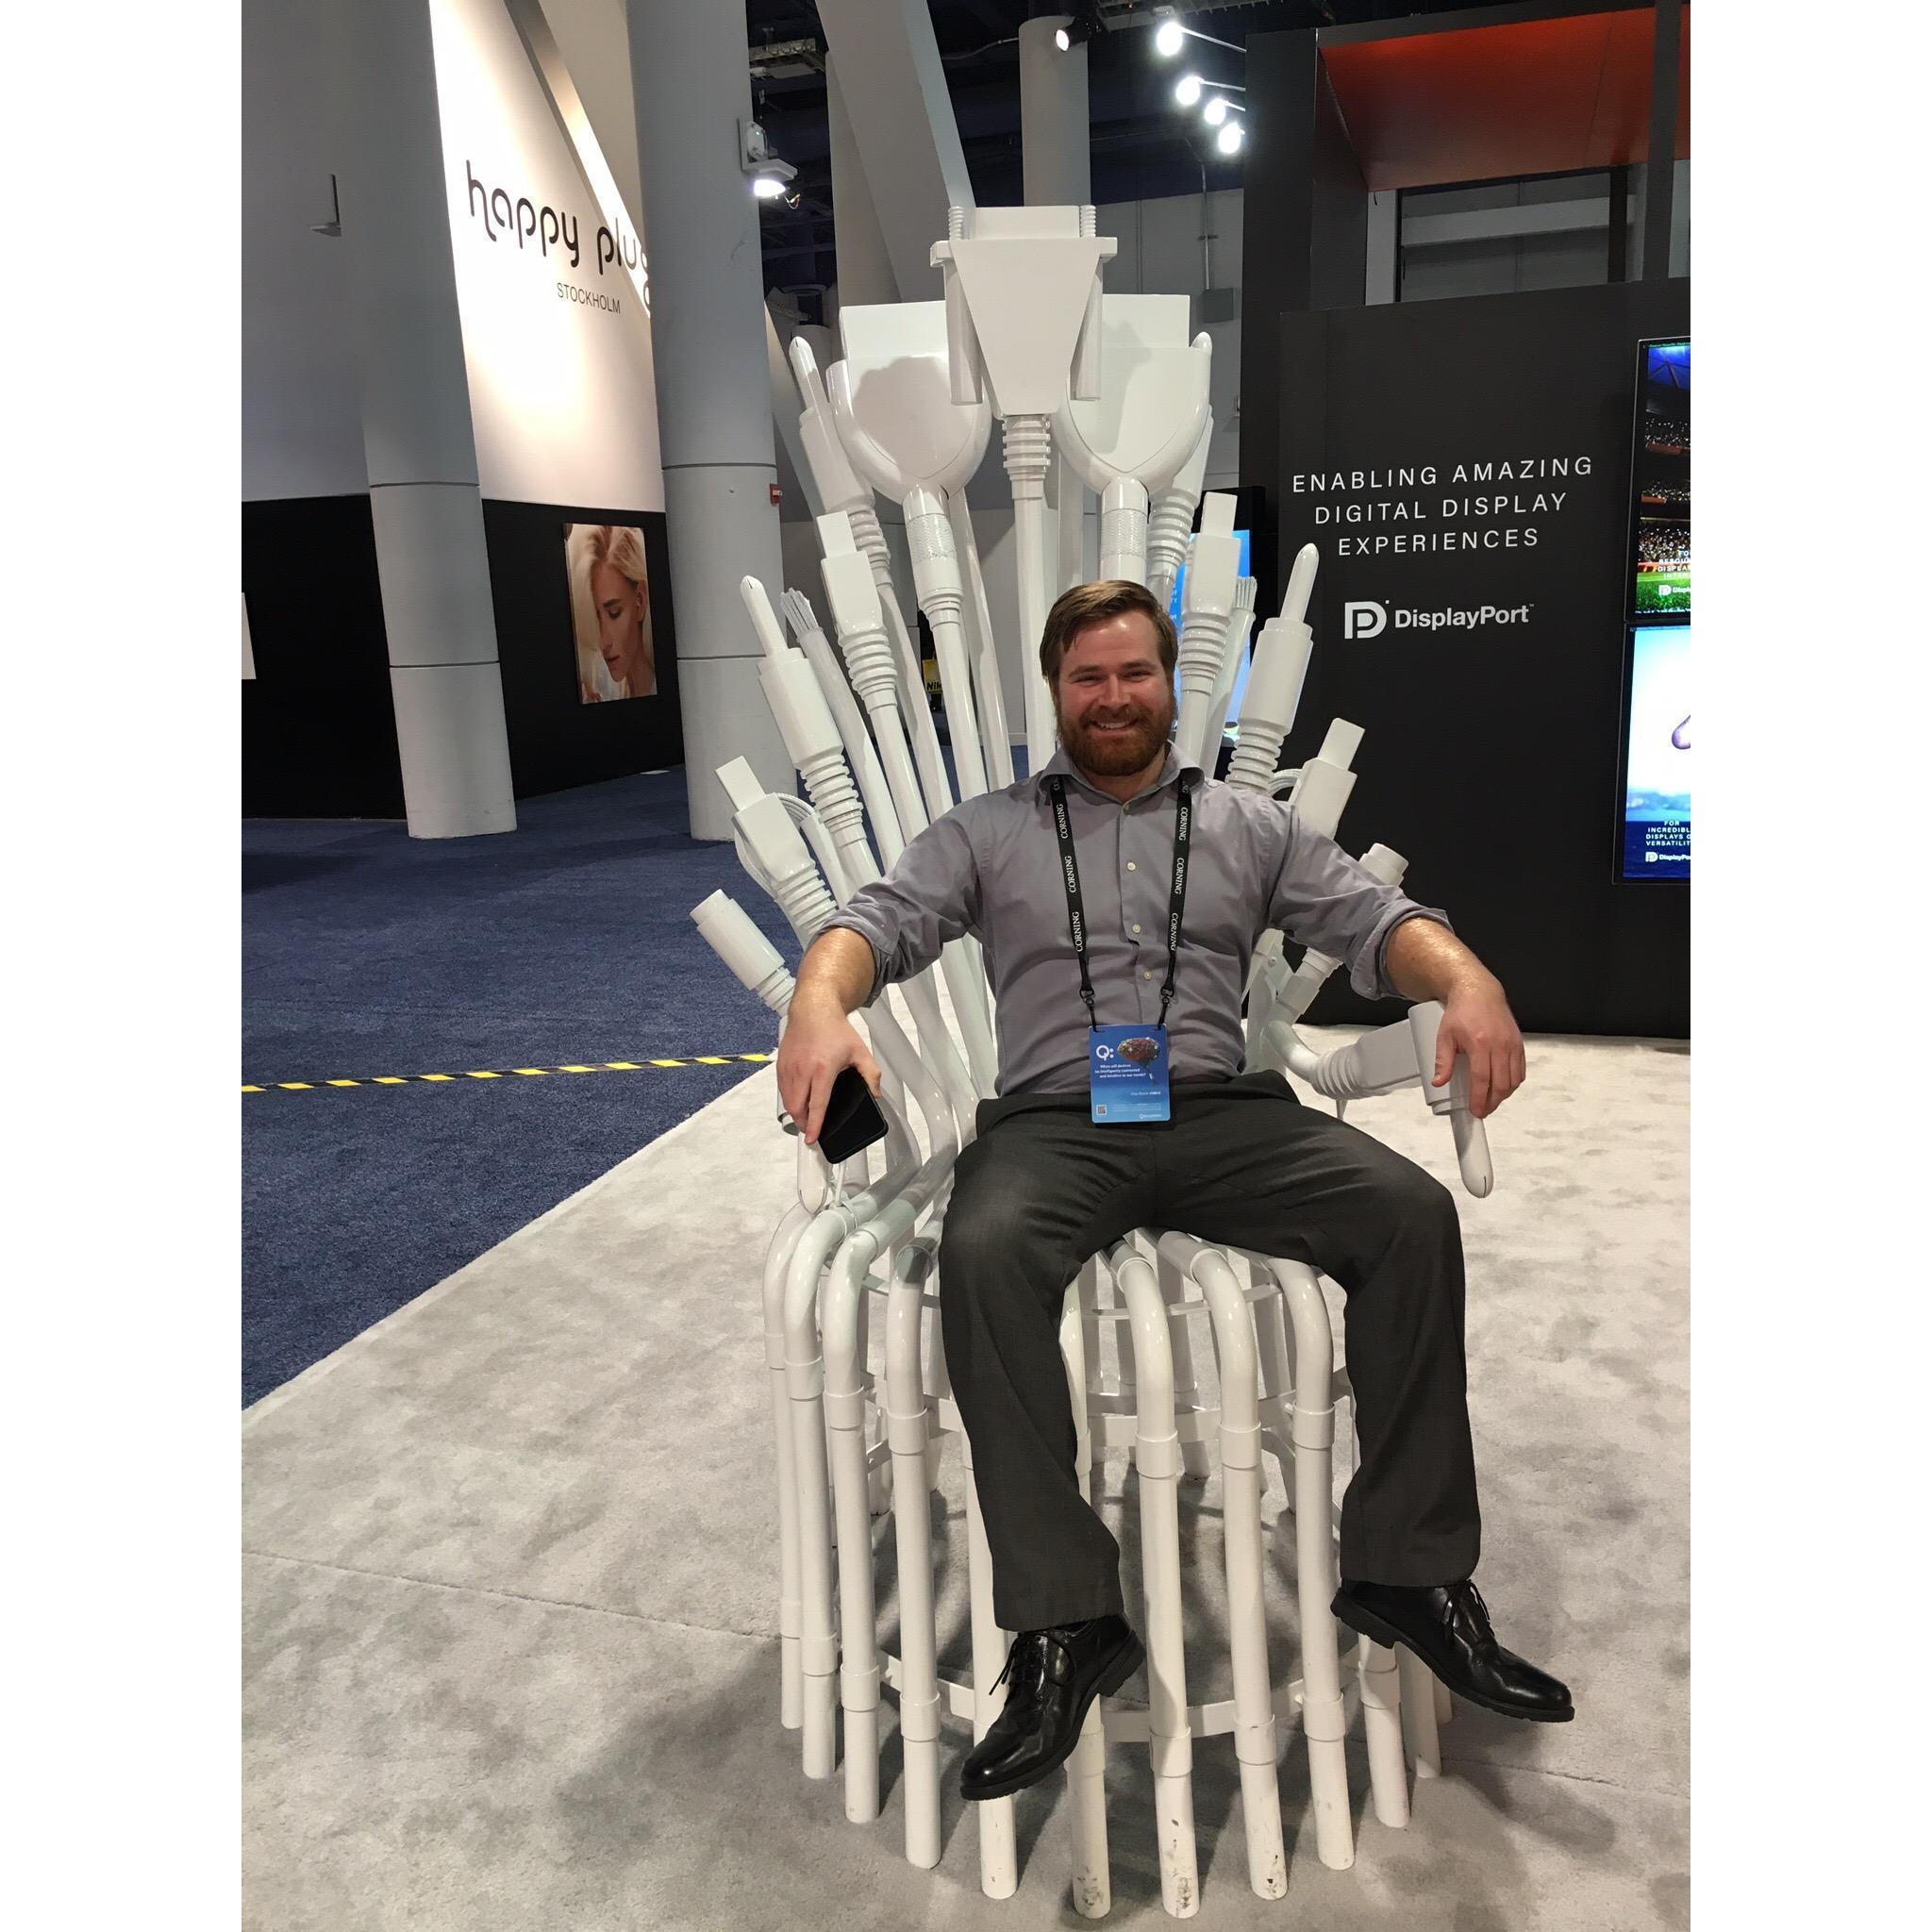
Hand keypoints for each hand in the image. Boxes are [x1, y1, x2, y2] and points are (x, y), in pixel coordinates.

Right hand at [777, 1001, 882, 1144]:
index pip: (817, 1105)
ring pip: (787, 1101)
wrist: (813, 1010)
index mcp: (823, 1069)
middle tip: (811, 1130)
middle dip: (803, 1124)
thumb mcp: (860, 1052)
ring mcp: (789, 1068)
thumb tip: (875, 1094)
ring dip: (795, 1114)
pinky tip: (798, 1102)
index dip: (814, 1125)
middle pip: (797, 1108)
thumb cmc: (834, 1029)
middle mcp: (802, 1070)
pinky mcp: (781, 1065)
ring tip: (805, 1119)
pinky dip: (789, 1100)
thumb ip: (871, 1075)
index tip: (813, 1138)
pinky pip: (782, 1090)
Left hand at [1432, 978, 1525, 1120]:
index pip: (1482, 1079)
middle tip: (1483, 1110)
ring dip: (1503, 1095)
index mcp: (1480, 1043)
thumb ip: (1443, 1061)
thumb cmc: (1461, 1012)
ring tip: (1491, 1101)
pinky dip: (1513, 1082)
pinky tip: (1503, 1087)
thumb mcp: (1445, 1035)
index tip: (1476, 1111)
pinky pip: (1520, 1070)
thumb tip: (1438, 1082)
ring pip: (1514, 1079)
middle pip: (1501, 1084)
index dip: (1479, 1099)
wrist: (1479, 992)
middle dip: (1492, 1102)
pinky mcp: (1518, 1044)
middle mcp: (1500, 1045)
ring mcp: (1512, 1044)